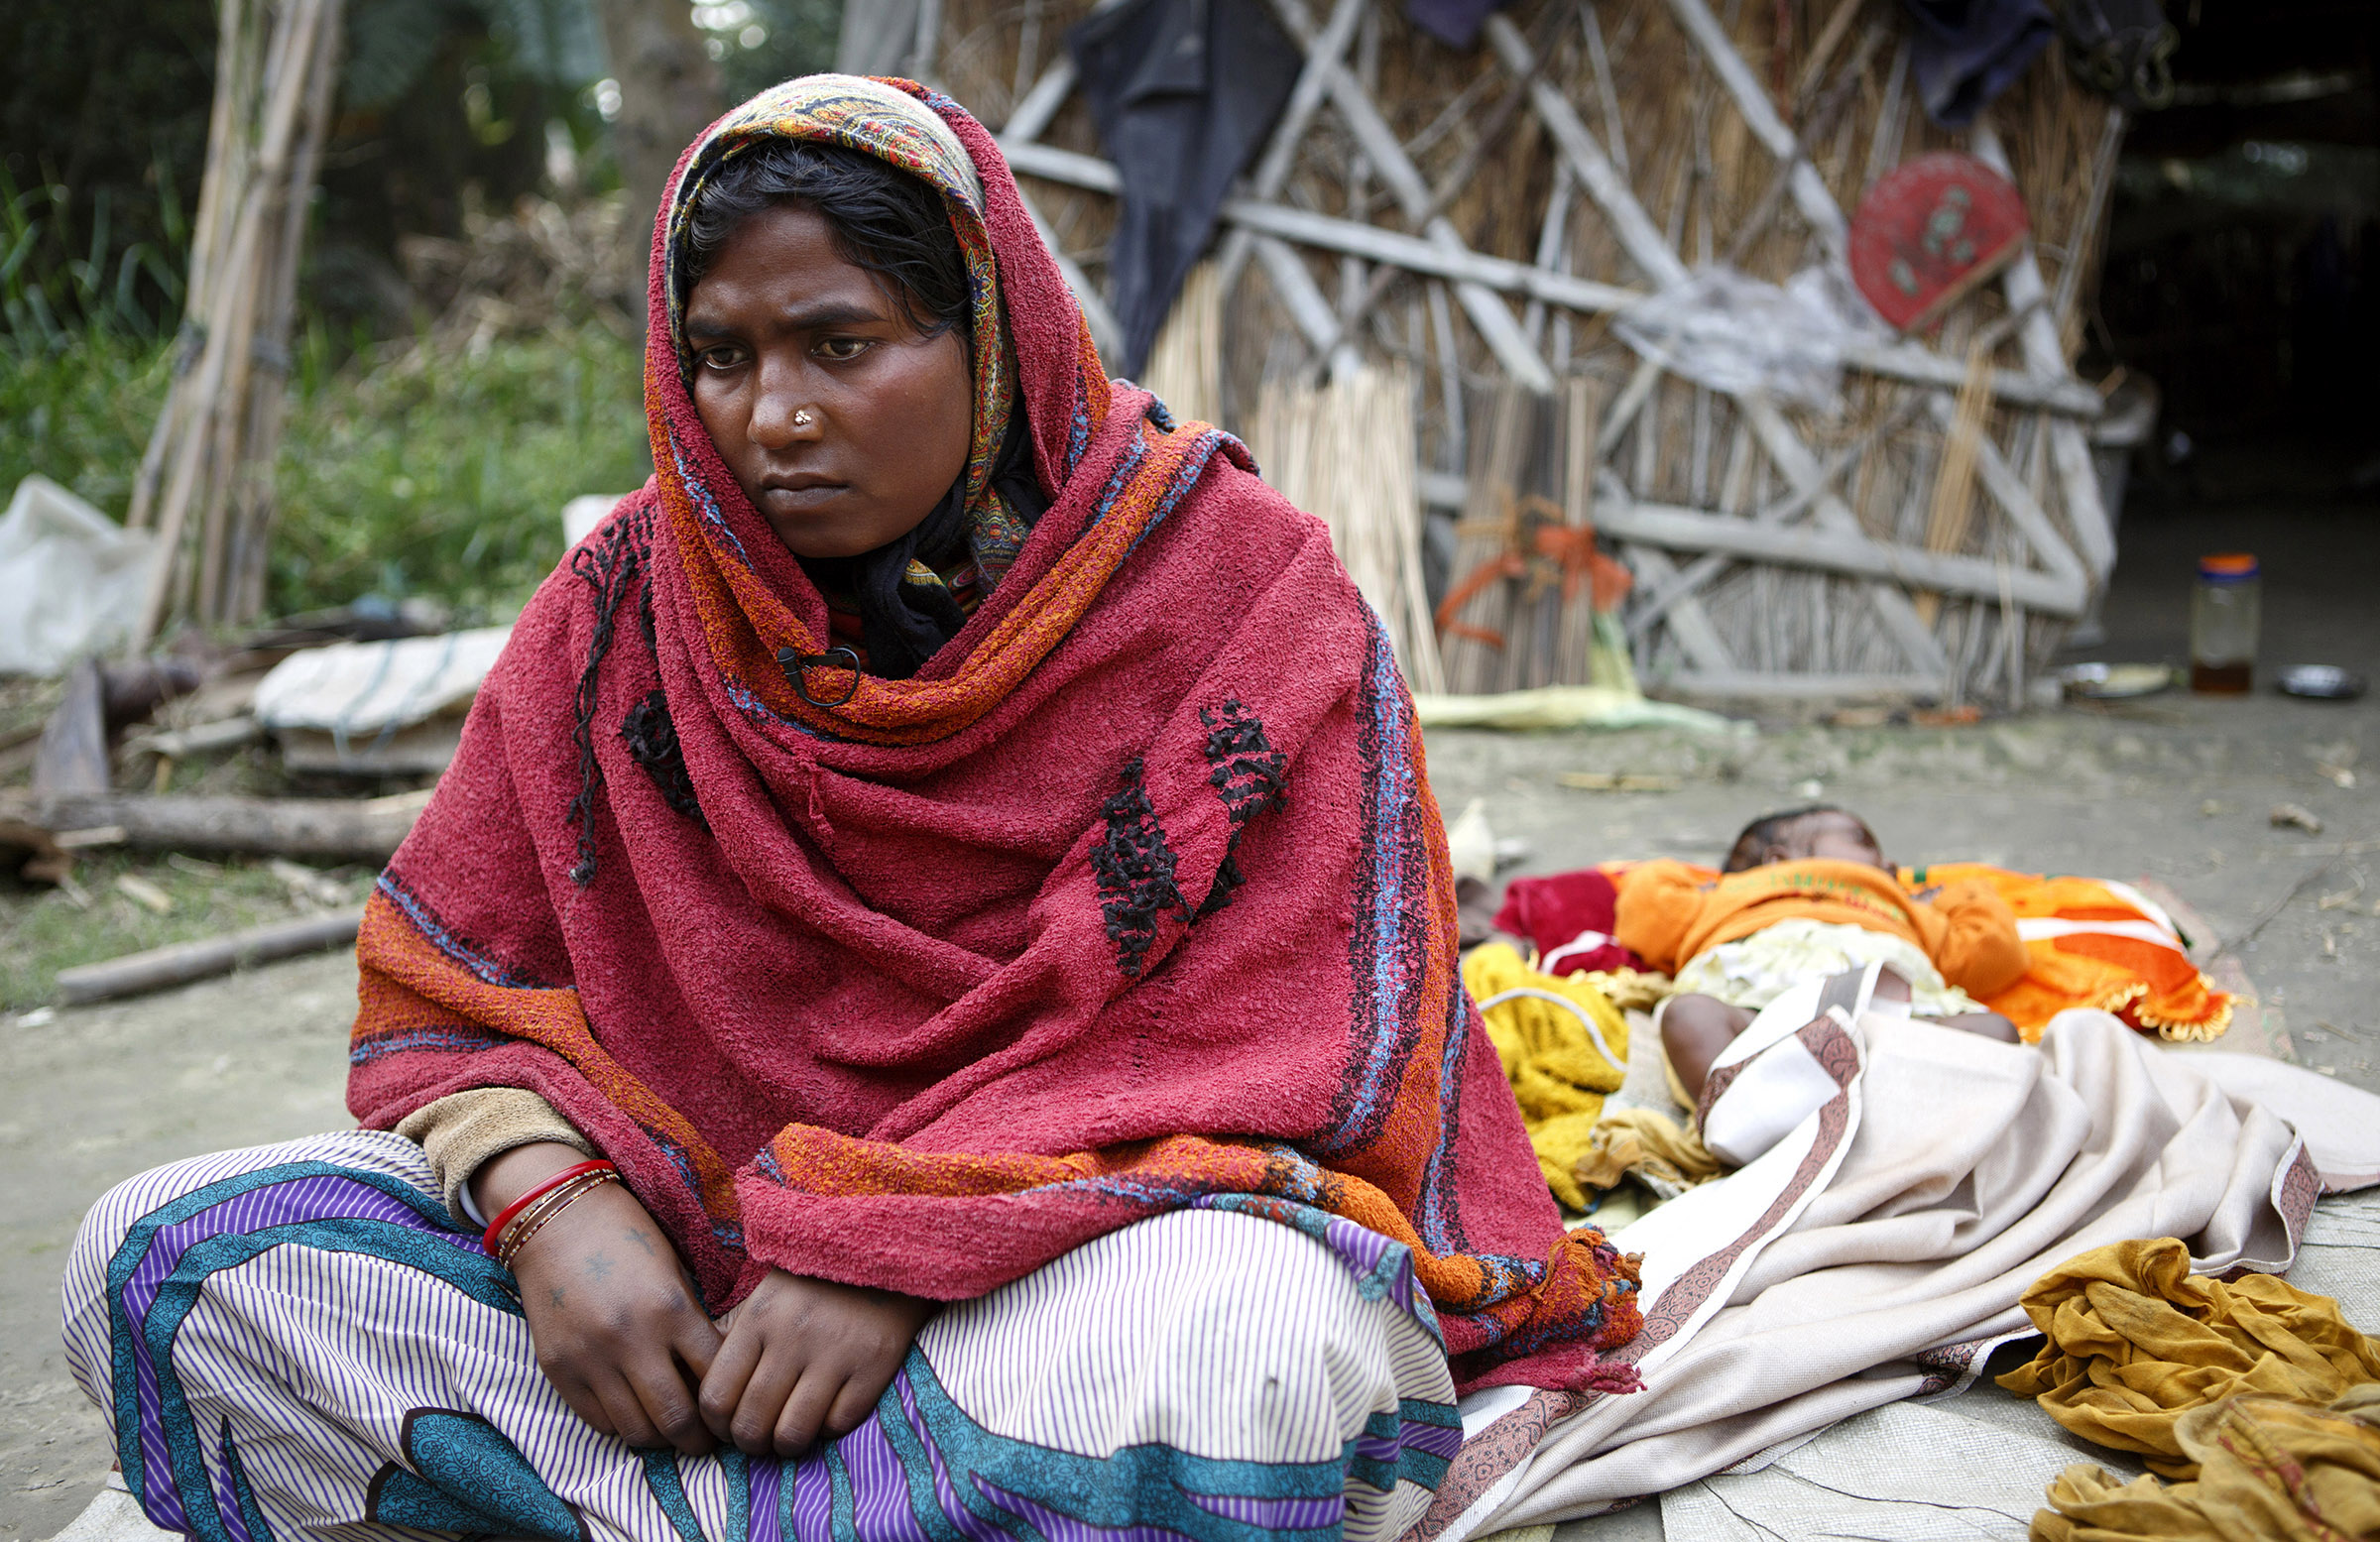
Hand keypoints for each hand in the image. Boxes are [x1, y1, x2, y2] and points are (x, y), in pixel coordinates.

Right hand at [476, 1143, 722, 1453]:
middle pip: (676, 1420)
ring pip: (635, 1431)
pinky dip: (621, 1426)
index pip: (713, 1379)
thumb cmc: (627, 1237)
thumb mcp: (674, 1272)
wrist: (556, 1220)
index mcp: (670, 1309)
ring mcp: (590, 1359)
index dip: (728, 1401)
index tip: (732, 1409)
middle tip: (705, 1439)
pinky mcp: (559, 1369)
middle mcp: (630, 1340)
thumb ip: (692, 1323)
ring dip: (659, 1437)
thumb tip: (718, 1375)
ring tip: (669, 1428)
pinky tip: (633, 1411)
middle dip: (698, 1439)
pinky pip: (597, 1422)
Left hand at [698, 1269, 935, 1455]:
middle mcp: (793, 1336)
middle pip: (750, 1424)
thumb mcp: (764, 1298)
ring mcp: (835, 1352)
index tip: (728, 1425)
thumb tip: (700, 1385)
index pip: (715, 1397)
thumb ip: (731, 1338)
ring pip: (792, 1434)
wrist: (883, 1255)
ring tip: (791, 1432)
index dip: (716, 1425)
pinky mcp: (874, 1365)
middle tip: (760, 1438)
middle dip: (750, 1444)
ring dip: (787, 1445)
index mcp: (759, 1318)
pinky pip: (838, 1424)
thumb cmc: (814, 1285)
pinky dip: (829, 1428)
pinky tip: (828, 1410)